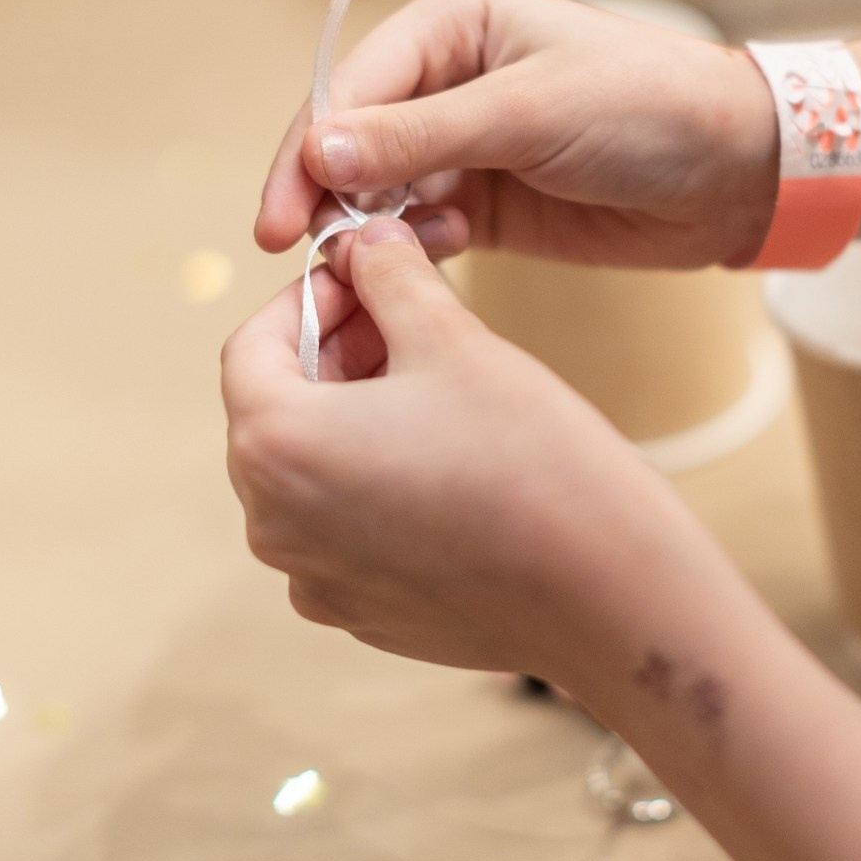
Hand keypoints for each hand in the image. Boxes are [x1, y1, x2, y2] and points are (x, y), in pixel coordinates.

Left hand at [223, 214, 719, 680]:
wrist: (608, 594)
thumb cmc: (530, 460)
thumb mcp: (454, 340)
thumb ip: (391, 278)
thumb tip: (365, 243)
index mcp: (277, 446)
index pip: (251, 347)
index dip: (308, 299)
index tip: (363, 280)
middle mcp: (274, 525)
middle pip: (275, 414)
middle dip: (332, 358)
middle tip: (403, 326)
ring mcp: (315, 580)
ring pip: (309, 476)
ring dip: (354, 423)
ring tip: (432, 394)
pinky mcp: (362, 617)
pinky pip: (344, 534)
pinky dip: (375, 489)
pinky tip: (446, 468)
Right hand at [253, 0, 778, 269]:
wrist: (741, 171)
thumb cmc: (650, 108)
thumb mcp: (530, 113)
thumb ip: (421, 136)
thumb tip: (318, 155)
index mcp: (454, 20)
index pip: (351, 87)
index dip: (308, 151)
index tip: (280, 217)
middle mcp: (447, 75)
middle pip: (349, 139)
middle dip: (325, 195)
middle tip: (300, 255)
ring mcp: (463, 141)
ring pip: (376, 190)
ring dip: (371, 226)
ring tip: (384, 257)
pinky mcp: (484, 201)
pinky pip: (418, 227)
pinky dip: (414, 247)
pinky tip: (444, 254)